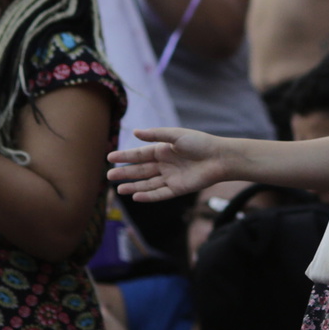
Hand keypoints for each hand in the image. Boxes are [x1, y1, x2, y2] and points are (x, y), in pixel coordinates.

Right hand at [108, 126, 234, 202]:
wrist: (219, 158)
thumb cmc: (199, 143)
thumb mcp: (176, 135)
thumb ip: (156, 135)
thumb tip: (135, 132)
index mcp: (163, 150)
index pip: (139, 154)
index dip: (125, 156)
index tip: (110, 158)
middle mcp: (165, 164)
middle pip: (141, 170)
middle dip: (125, 173)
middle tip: (109, 176)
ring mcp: (170, 177)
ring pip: (147, 183)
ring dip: (133, 186)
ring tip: (118, 190)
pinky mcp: (178, 189)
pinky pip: (159, 194)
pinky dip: (148, 196)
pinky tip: (136, 196)